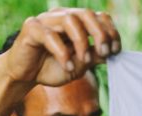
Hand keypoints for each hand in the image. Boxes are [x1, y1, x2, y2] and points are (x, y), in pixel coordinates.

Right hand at [1, 7, 120, 86]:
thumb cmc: (52, 67)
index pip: (98, 17)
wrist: (26, 75)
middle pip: (86, 14)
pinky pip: (50, 35)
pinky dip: (62, 52)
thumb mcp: (79, 65)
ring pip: (69, 20)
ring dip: (82, 42)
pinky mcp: (31, 28)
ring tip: (84, 61)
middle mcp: (61, 16)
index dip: (110, 31)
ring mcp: (46, 20)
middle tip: (104, 53)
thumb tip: (112, 52)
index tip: (116, 50)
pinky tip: (67, 67)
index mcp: (76, 22)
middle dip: (100, 34)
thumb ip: (94, 57)